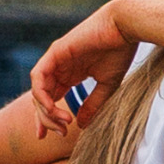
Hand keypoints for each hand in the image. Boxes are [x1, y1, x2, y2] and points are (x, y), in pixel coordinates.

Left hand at [30, 2, 136, 137]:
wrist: (124, 28)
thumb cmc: (120, 52)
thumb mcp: (107, 86)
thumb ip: (92, 105)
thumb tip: (80, 126)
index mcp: (70, 73)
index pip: (52, 98)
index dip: (49, 118)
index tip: (54, 135)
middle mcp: (59, 67)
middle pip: (42, 98)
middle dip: (46, 119)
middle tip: (59, 133)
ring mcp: (55, 60)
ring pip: (38, 90)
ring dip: (45, 110)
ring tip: (62, 123)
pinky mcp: (54, 53)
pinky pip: (38, 77)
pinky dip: (41, 94)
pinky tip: (52, 108)